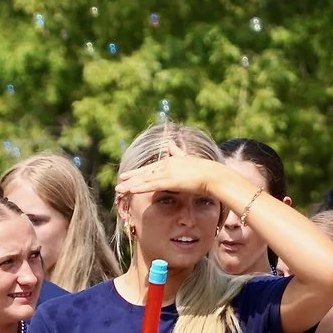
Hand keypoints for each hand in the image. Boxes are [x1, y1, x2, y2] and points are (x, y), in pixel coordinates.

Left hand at [112, 153, 227, 202]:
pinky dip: (140, 188)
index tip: (127, 175)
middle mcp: (167, 165)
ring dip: (131, 185)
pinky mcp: (170, 181)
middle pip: (144, 173)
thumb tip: (171, 142)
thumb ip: (178, 152)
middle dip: (131, 178)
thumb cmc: (205, 171)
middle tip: (119, 182)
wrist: (213, 176)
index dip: (137, 172)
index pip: (150, 168)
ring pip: (145, 180)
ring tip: (119, 189)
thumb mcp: (188, 159)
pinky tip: (131, 190)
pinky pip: (152, 185)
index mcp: (170, 161)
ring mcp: (168, 172)